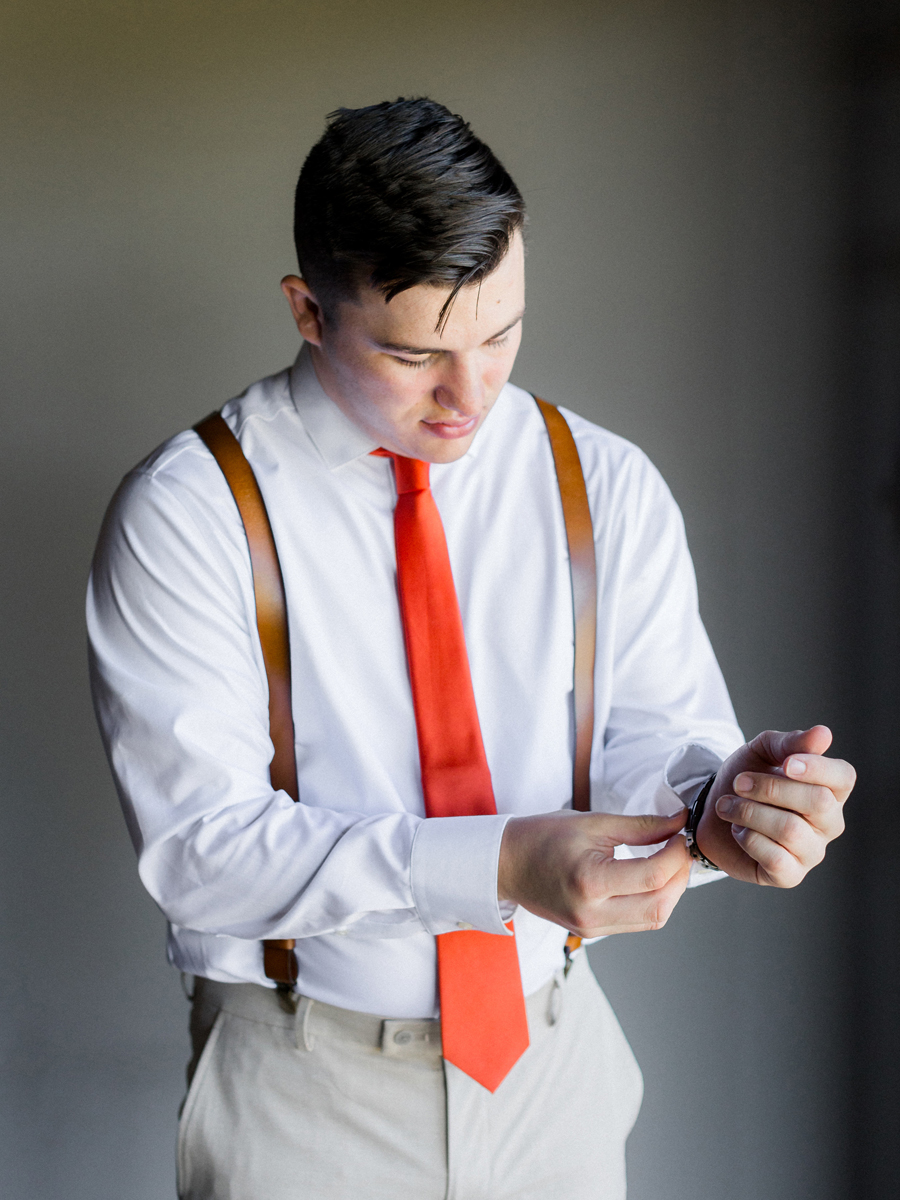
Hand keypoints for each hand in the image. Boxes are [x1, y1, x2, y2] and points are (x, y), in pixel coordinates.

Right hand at [498, 809, 691, 937]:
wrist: (506, 864)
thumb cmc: (542, 837)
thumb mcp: (593, 822)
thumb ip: (641, 825)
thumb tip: (679, 823)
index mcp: (590, 881)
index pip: (653, 876)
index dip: (677, 854)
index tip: (679, 834)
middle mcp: (592, 913)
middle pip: (660, 906)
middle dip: (680, 876)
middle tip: (680, 849)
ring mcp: (591, 928)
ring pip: (653, 919)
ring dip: (670, 892)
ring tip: (668, 862)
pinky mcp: (592, 932)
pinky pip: (636, 922)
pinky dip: (653, 900)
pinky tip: (650, 878)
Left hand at [696, 726, 854, 885]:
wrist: (711, 811)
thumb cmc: (745, 778)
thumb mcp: (762, 752)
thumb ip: (790, 743)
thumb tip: (824, 734)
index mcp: (830, 789)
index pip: (844, 777)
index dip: (817, 768)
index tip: (785, 763)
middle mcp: (829, 823)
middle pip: (817, 801)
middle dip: (770, 788)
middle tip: (738, 783)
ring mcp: (811, 851)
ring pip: (791, 830)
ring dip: (749, 812)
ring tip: (727, 806)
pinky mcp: (790, 875)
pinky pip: (776, 859)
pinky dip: (748, 839)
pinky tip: (738, 831)